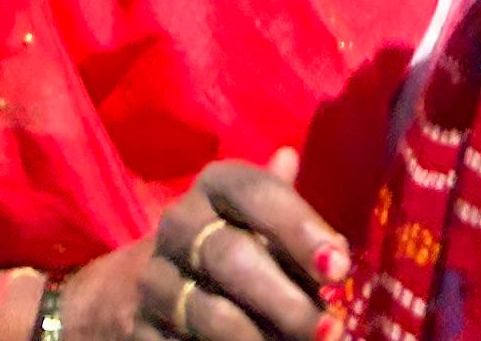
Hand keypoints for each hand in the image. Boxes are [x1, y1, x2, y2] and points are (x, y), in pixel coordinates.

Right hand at [101, 149, 349, 338]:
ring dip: (260, 339)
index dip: (299, 228)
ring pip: (209, 314)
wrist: (153, 284)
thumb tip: (292, 158)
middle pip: (232, 257)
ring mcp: (153, 278)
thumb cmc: (231, 242)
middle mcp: (179, 223)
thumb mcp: (258, 219)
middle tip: (329, 330)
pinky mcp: (140, 329)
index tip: (339, 268)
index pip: (256, 192)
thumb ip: (284, 208)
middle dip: (287, 300)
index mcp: (215, 185)